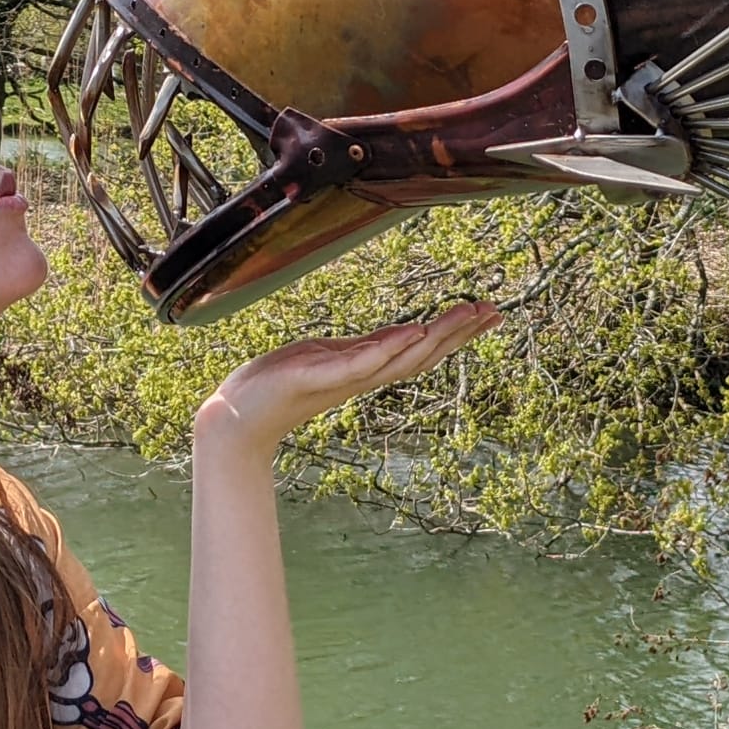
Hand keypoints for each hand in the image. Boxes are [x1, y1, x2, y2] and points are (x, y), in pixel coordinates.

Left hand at [195, 301, 501, 452]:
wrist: (235, 418)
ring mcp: (340, 378)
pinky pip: (358, 363)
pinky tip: (411, 332)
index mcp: (364, 369)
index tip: (489, 313)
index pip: (419, 348)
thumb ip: (362, 350)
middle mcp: (360, 376)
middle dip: (459, 332)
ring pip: (398, 357)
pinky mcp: (315, 378)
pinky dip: (386, 349)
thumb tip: (402, 335)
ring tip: (465, 314)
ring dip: (434, 336)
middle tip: (494, 311)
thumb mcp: (325, 359)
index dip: (456, 332)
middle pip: (421, 353)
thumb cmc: (275, 386)